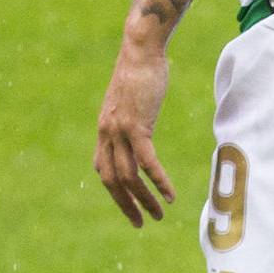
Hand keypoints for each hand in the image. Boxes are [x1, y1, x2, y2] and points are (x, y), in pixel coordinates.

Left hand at [95, 27, 174, 227]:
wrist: (141, 49)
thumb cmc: (140, 70)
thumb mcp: (130, 99)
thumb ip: (131, 117)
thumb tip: (141, 123)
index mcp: (104, 128)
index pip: (103, 168)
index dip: (115, 190)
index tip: (129, 204)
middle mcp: (107, 133)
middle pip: (112, 180)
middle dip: (126, 205)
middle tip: (142, 223)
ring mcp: (119, 130)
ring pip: (129, 176)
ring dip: (145, 199)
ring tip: (159, 214)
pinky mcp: (136, 125)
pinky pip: (147, 162)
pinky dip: (158, 182)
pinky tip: (169, 196)